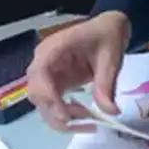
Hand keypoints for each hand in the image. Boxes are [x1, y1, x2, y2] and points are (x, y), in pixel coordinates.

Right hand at [26, 11, 130, 132]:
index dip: (48, 97)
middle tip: (85, 121)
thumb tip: (109, 112)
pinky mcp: (56, 84)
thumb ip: (107, 84)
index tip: (66, 115)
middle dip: (57, 112)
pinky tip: (84, 116)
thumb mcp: (110, 57)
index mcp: (53, 49)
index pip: (39, 75)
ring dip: (62, 117)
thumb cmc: (107, 35)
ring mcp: (48, 75)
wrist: (110, 27)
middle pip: (38, 94)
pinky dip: (67, 114)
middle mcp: (44, 63)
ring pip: (44, 104)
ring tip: (90, 120)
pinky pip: (54, 104)